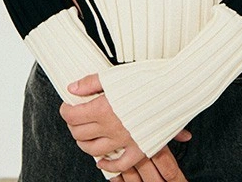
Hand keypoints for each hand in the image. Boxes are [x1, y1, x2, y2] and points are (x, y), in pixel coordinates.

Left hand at [61, 74, 191, 174]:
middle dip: (72, 125)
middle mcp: (111, 127)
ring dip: (84, 144)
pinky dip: (107, 166)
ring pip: (94, 150)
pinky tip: (101, 162)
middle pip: (81, 133)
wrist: (175, 88)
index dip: (65, 110)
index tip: (67, 105)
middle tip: (74, 117)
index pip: (73, 116)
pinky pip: (119, 165)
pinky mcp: (139, 148)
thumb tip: (72, 88)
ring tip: (83, 135)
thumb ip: (91, 82)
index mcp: (103, 108)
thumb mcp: (115, 75)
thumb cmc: (147, 77)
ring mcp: (125, 141)